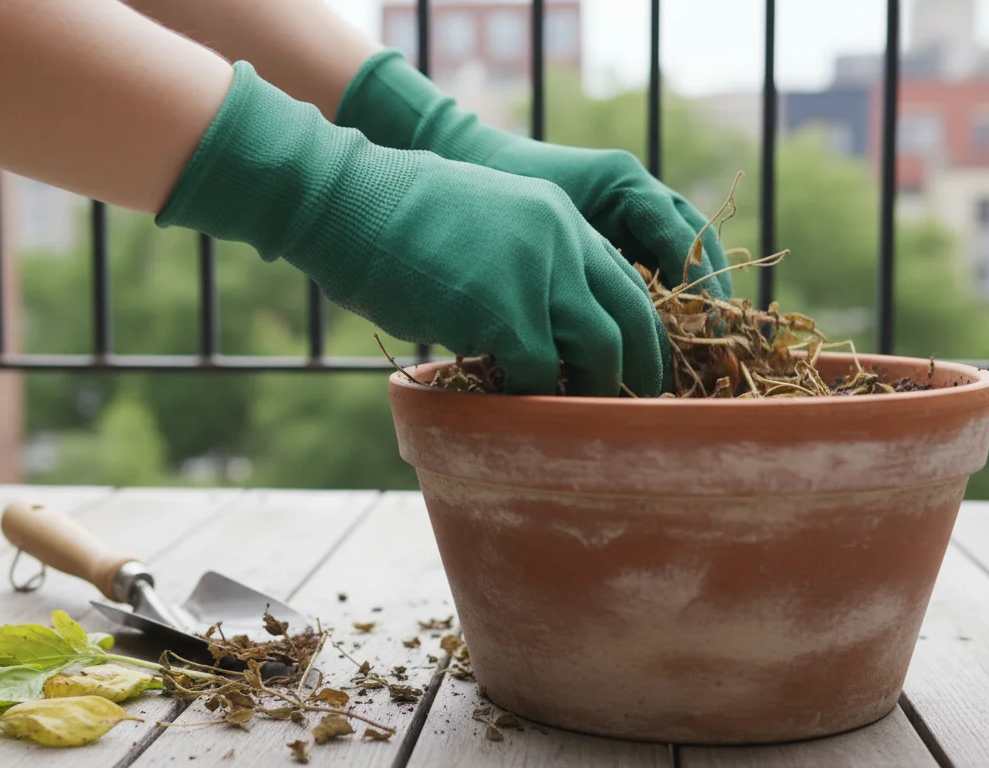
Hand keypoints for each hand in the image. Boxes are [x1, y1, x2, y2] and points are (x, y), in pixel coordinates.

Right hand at [157, 62, 669, 396]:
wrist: (347, 201)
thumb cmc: (392, 221)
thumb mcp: (481, 227)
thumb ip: (521, 266)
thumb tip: (534, 330)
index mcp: (560, 217)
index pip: (624, 279)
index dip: (636, 329)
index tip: (634, 368)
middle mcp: (563, 239)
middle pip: (631, 314)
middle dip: (640, 368)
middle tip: (632, 409)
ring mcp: (538, 273)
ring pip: (602, 348)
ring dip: (596, 391)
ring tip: (583, 420)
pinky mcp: (506, 311)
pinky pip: (541, 373)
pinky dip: (536, 399)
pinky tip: (520, 411)